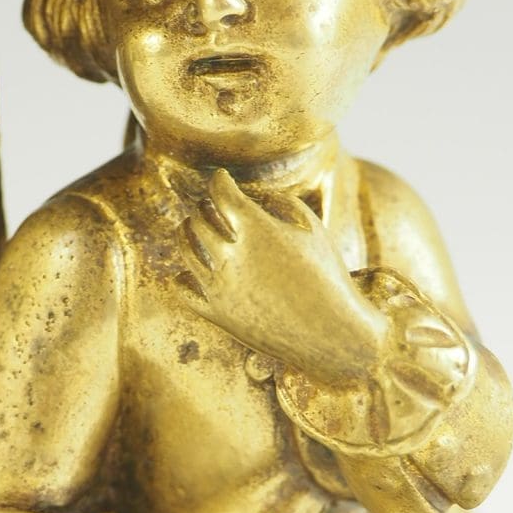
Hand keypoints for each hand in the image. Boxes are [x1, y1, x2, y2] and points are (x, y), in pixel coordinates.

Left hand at [178, 169, 387, 382]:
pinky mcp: (217, 314)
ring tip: (190, 227)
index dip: (219, 180)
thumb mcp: (314, 229)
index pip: (221, 193)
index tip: (221, 178)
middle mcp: (232, 258)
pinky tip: (189, 270)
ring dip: (185, 233)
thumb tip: (256, 195)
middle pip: (198, 219)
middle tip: (207, 204)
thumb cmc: (328, 277)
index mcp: (257, 231)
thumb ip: (282, 202)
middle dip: (202, 206)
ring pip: (185, 250)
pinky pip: (183, 289)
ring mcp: (221, 288)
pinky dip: (182, 276)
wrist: (331, 334)